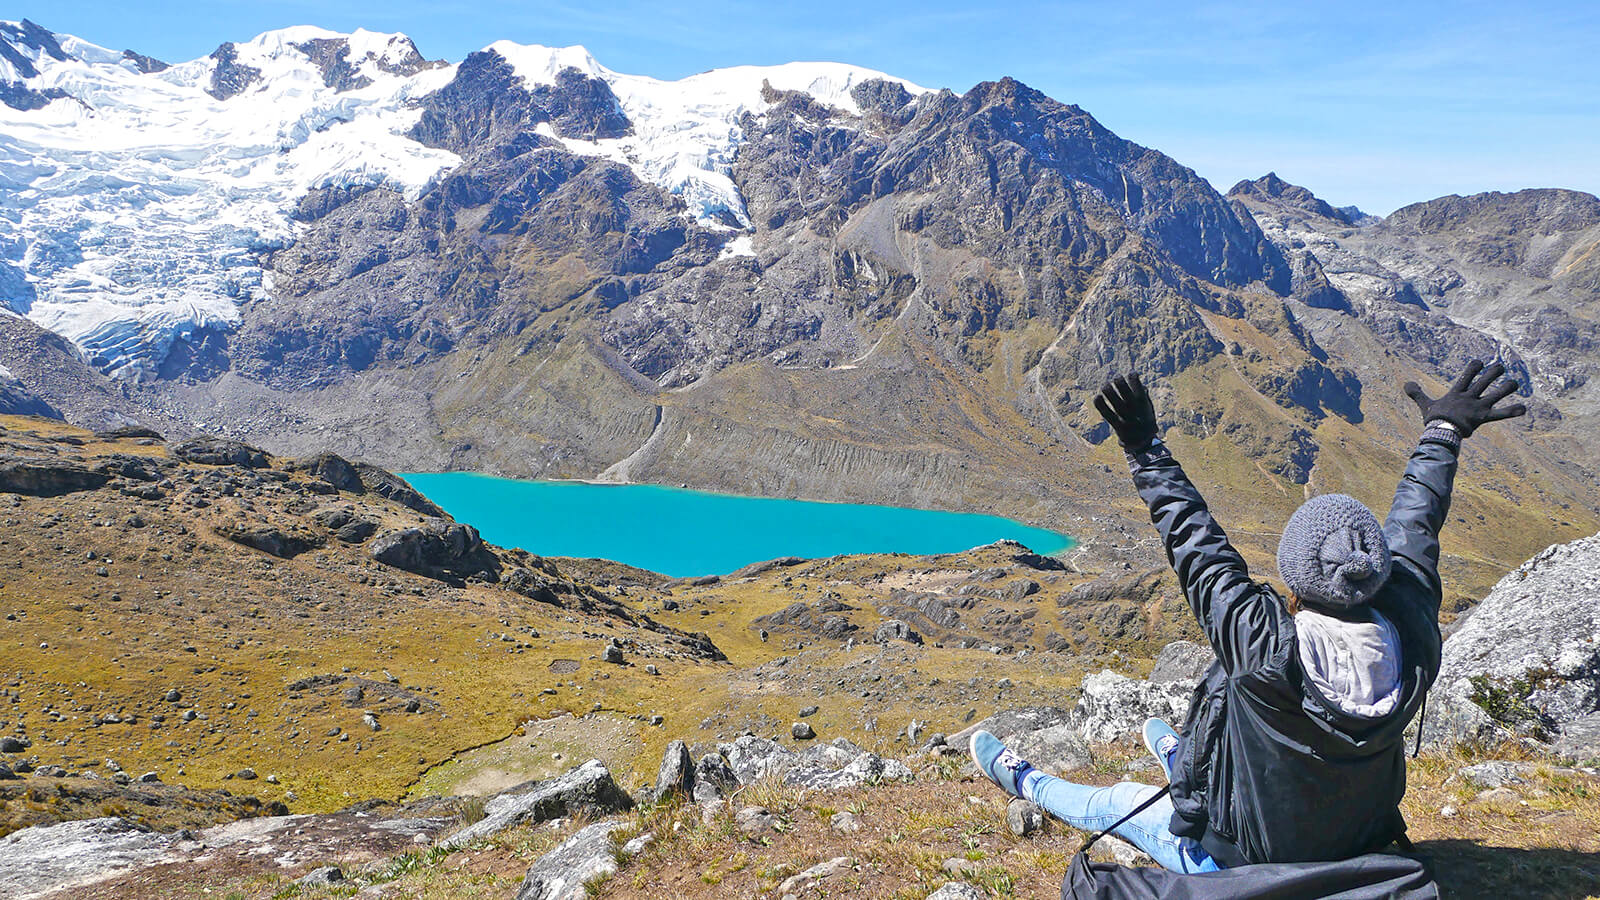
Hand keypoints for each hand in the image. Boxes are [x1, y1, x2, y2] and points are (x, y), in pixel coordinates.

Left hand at [1093, 373, 1158, 449]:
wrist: (1143, 442)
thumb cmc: (1144, 420)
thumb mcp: (1148, 409)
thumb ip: (1144, 397)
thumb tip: (1142, 387)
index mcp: (1144, 406)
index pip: (1139, 390)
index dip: (1135, 380)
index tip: (1132, 373)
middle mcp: (1135, 412)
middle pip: (1126, 395)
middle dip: (1121, 383)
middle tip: (1117, 378)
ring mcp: (1126, 419)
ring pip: (1116, 403)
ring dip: (1110, 392)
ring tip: (1106, 385)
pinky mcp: (1117, 426)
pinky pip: (1107, 414)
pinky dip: (1101, 405)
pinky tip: (1097, 397)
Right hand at [1403, 360, 1526, 437]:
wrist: (1441, 431)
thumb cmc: (1434, 419)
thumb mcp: (1424, 404)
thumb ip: (1416, 393)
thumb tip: (1405, 383)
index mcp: (1458, 393)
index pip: (1467, 374)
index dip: (1474, 366)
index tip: (1479, 362)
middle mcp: (1470, 397)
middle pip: (1485, 380)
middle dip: (1493, 372)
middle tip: (1500, 367)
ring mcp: (1478, 406)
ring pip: (1497, 393)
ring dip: (1507, 387)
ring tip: (1514, 383)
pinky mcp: (1484, 417)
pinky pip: (1501, 413)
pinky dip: (1513, 411)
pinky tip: (1524, 408)